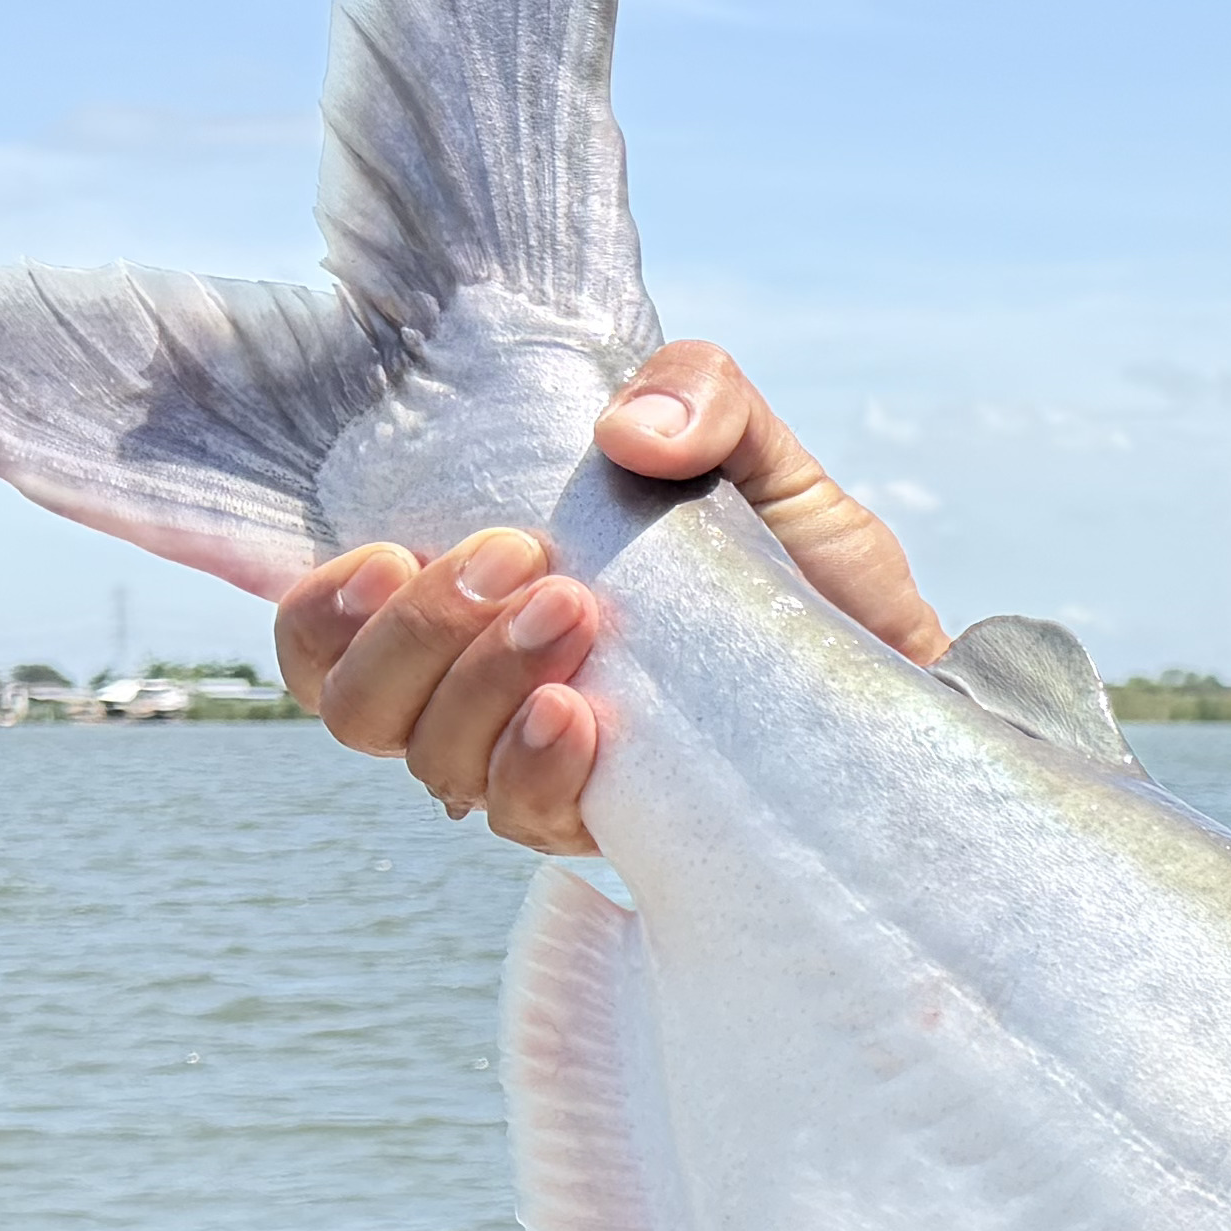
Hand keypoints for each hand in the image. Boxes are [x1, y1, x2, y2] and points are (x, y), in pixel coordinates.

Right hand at [269, 342, 942, 853]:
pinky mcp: (617, 833)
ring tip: (573, 612)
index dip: (317, 614)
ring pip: (436, 765)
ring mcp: (545, 773)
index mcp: (476, 615)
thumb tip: (629, 431)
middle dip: (416, 632)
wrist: (913, 686)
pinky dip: (536, 767)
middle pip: (360, 707)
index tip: (381, 553)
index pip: (329, 640)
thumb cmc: (805, 576)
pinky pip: (530, 820)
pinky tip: (581, 715)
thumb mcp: (761, 460)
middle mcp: (485, 704)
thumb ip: (702, 397)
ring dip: (480, 686)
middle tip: (519, 560)